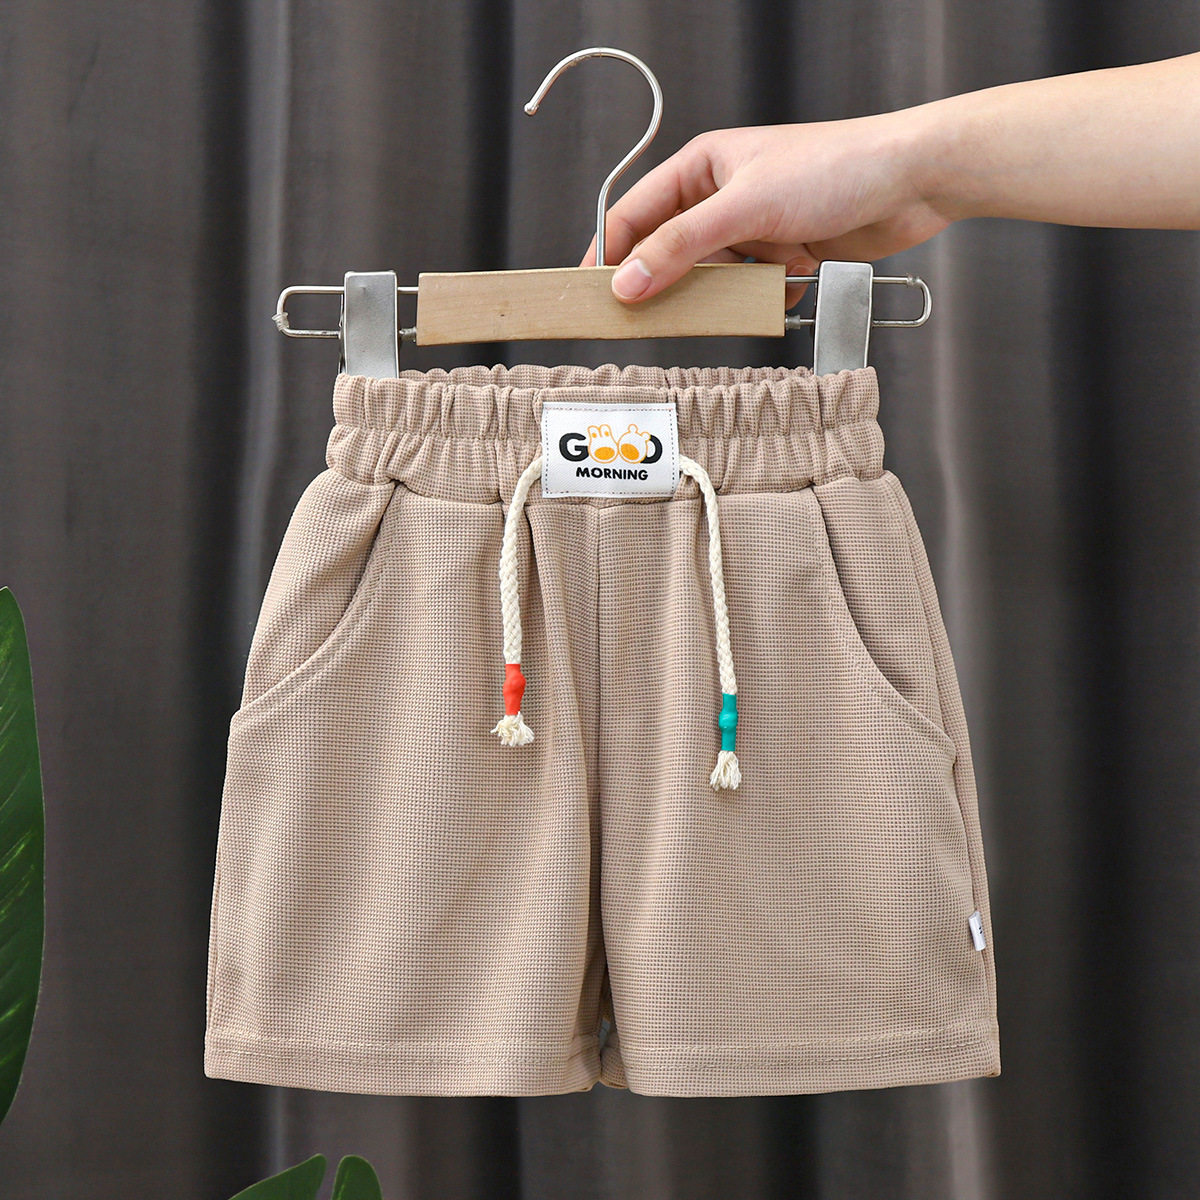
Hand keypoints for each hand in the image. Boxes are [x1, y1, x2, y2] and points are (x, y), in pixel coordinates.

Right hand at [577, 115, 949, 307]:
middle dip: (658, 285)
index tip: (590, 295)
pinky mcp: (782, 258)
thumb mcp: (746, 206)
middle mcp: (722, 199)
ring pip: (710, 278)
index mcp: (702, 168)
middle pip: (668, 252)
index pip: (635, 214)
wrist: (912, 182)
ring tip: (715, 309)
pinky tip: (775, 290)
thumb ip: (682, 246)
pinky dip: (756, 300)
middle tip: (635, 321)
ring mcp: (752, 231)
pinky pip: (750, 292)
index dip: (609, 254)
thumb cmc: (835, 167)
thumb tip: (629, 282)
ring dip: (716, 297)